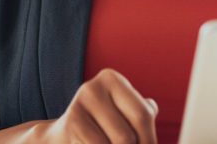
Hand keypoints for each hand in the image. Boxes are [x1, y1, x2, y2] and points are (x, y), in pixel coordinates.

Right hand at [0, 68, 157, 142]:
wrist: (62, 136)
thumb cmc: (103, 125)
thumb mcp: (125, 112)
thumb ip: (144, 112)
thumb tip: (153, 111)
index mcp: (112, 79)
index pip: (143, 115)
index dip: (149, 140)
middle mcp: (93, 87)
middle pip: (128, 135)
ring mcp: (78, 105)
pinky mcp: (69, 124)